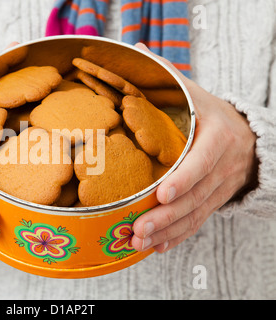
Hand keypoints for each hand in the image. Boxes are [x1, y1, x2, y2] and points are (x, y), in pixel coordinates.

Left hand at [131, 43, 257, 252]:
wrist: (248, 136)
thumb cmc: (212, 113)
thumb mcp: (196, 93)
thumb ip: (168, 76)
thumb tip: (136, 48)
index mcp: (219, 136)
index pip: (202, 161)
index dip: (185, 178)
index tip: (162, 194)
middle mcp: (223, 166)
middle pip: (196, 195)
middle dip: (167, 216)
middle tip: (139, 230)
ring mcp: (221, 187)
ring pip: (196, 214)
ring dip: (168, 232)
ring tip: (140, 243)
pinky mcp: (215, 200)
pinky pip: (199, 221)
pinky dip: (178, 235)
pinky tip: (158, 247)